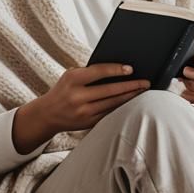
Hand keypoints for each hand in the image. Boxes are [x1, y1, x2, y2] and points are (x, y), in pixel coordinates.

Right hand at [36, 64, 150, 135]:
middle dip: (131, 86)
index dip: (116, 70)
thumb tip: (119, 70)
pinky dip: (122, 108)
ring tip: (143, 91)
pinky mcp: (88, 123)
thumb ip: (90, 73)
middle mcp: (77, 96)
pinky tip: (132, 103)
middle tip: (146, 82)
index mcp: (72, 80)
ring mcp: (83, 112)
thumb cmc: (64, 90)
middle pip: (110, 90)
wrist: (47, 114)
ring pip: (112, 103)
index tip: (131, 69)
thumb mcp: (71, 76)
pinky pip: (109, 114)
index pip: (98, 72)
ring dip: (130, 97)